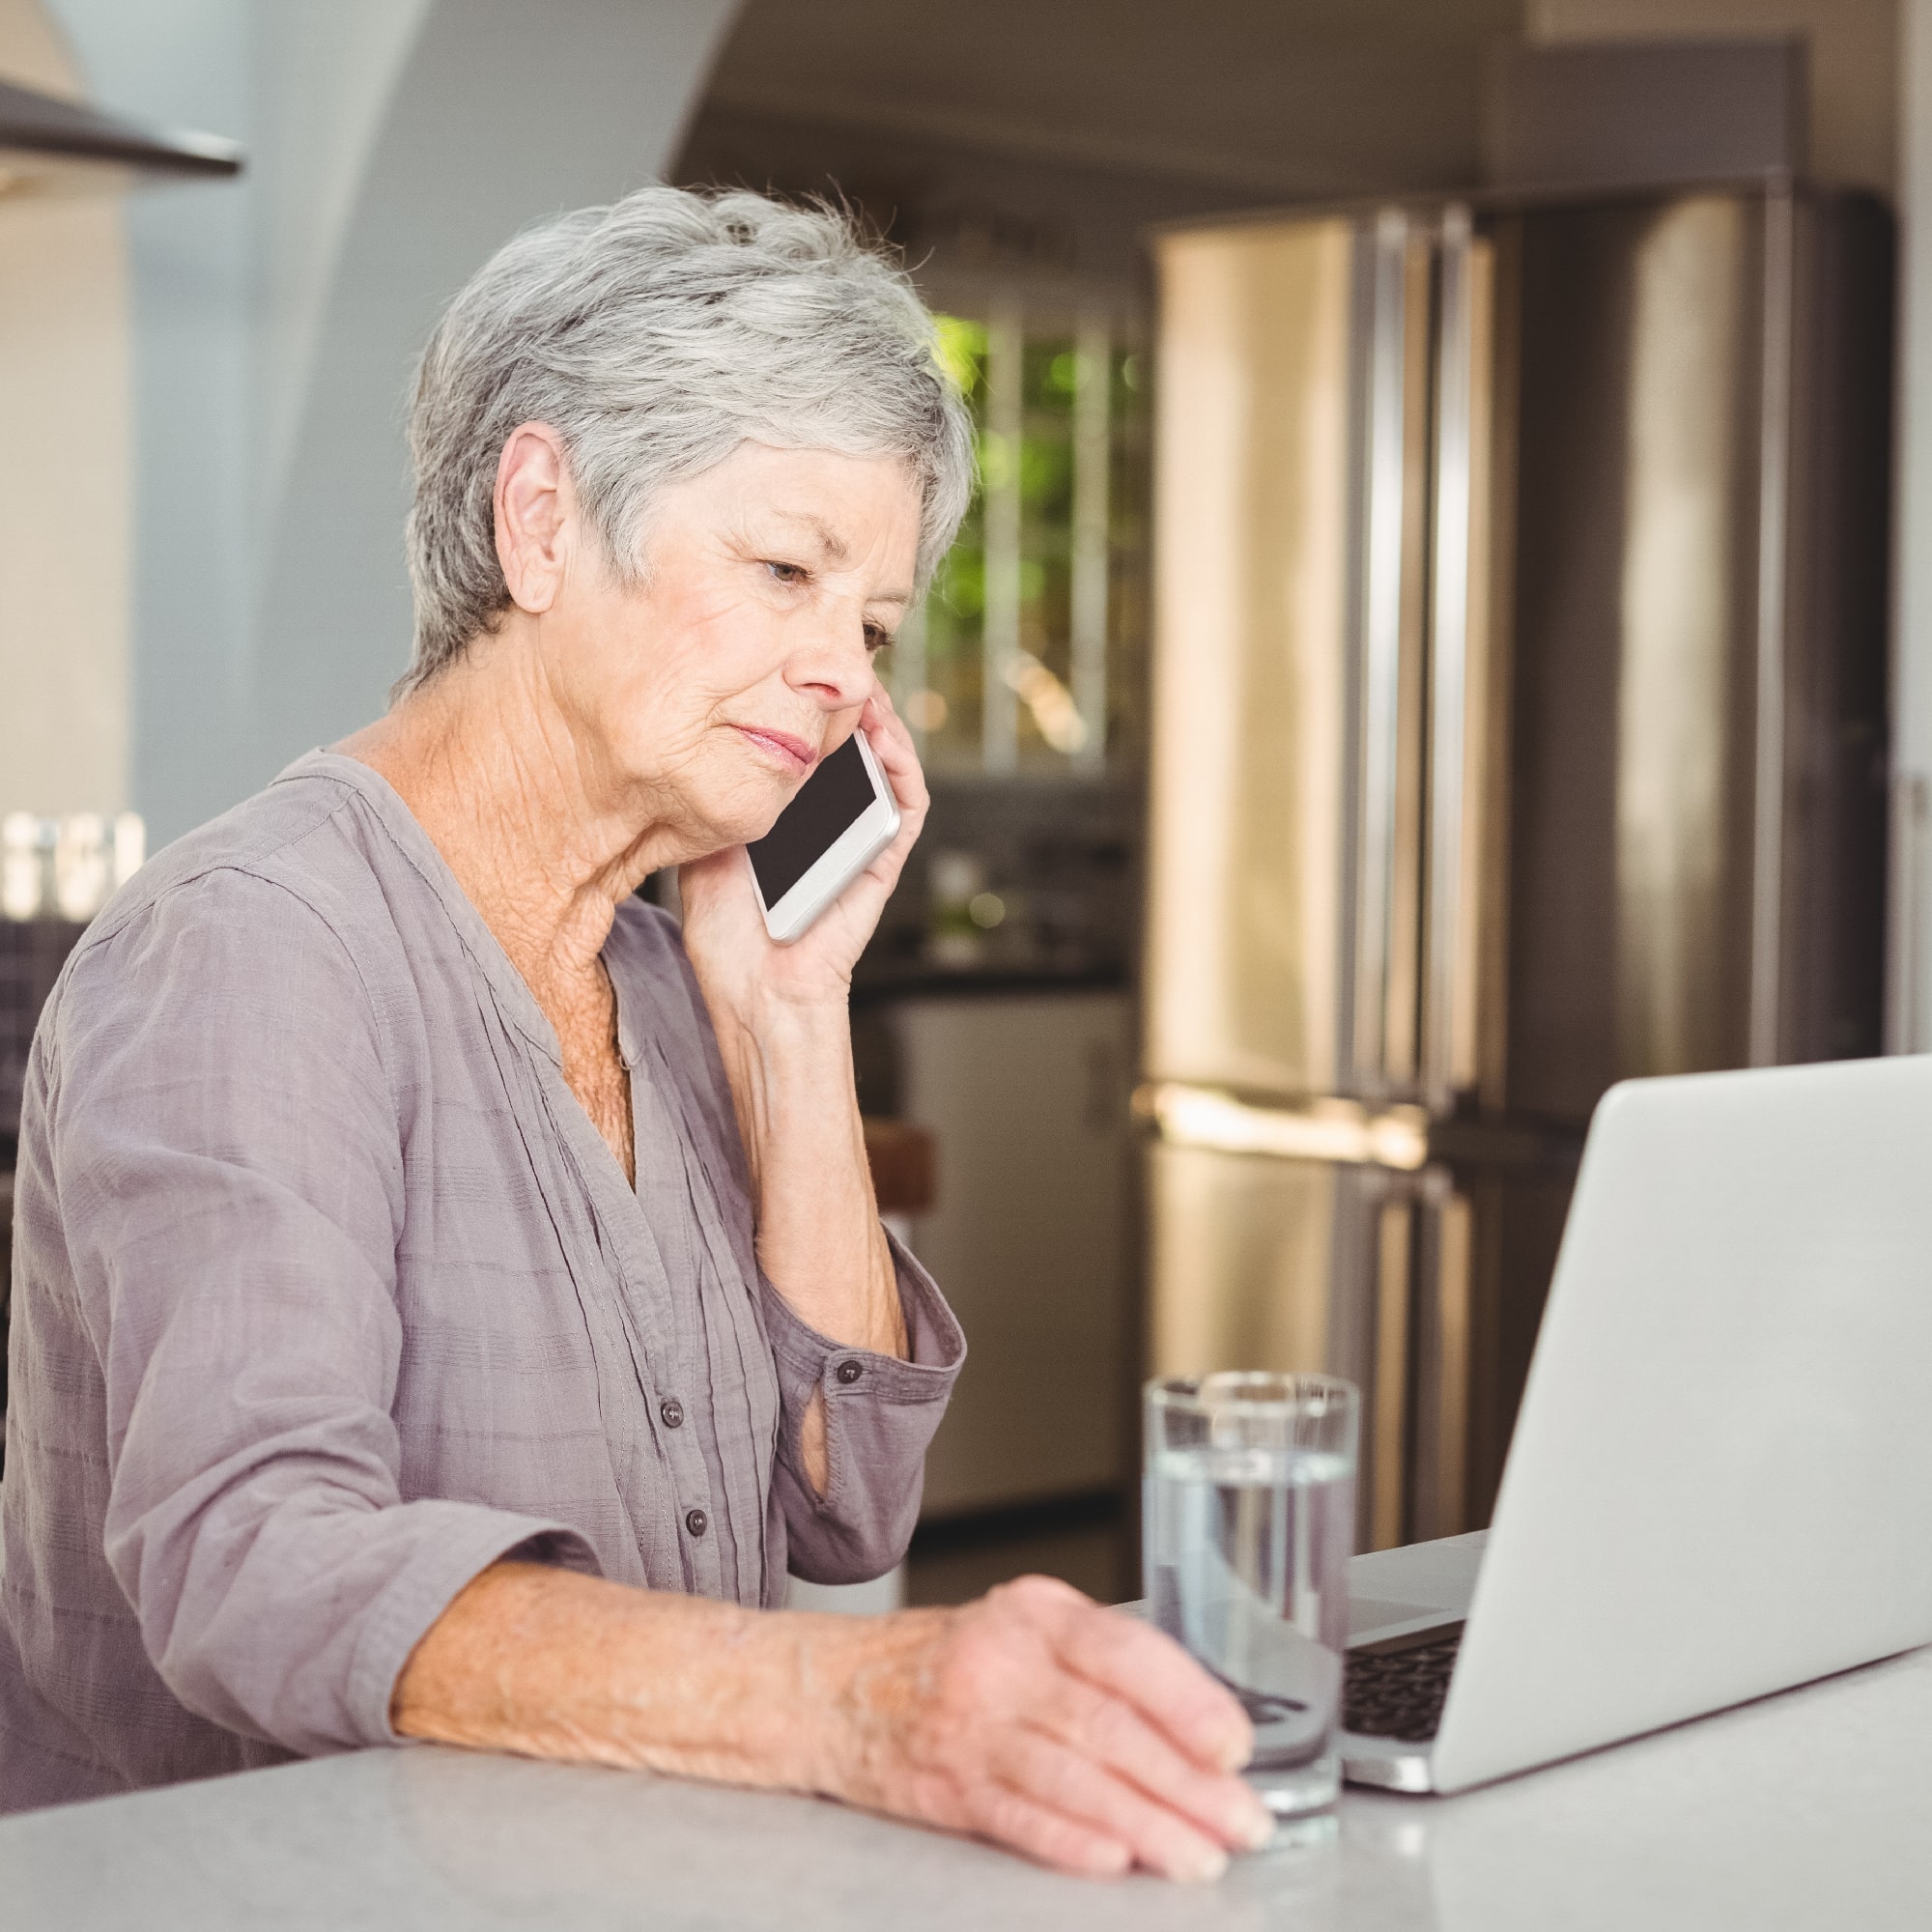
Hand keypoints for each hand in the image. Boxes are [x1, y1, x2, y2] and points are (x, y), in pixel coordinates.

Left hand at [678, 684, 925, 1020]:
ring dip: (880, 718)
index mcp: (793, 812)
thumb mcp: (704, 842)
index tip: (787, 662)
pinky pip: (909, 803)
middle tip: (826, 656)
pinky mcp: (885, 858)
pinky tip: (882, 733)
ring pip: (887, 761)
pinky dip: (904, 764)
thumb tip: (693, 745)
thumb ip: (712, 797)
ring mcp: (863, 836)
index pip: (810, 742)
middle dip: (844, 696)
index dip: (805, 700)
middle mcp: (833, 817)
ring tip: (859, 683)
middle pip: (851, 742)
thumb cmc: (728, 934)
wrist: (756, 990)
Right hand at [817, 1576, 1273, 1880]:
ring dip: (1146, 1824)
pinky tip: (1114, 1860)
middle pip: (1108, 1727)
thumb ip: (1101, 1660)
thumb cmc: (956, 1657)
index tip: (1235, 1746)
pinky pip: (1018, 1817)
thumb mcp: (1027, 1626)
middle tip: (1242, 1821)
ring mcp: (971, 1727)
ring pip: (1073, 1779)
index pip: (1125, 1652)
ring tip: (1197, 1857)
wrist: (839, 1687)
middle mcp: (1003, 1663)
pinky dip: (1070, 1841)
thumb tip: (1201, 1722)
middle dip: (1187, 1783)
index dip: (1188, 1701)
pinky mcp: (946, 1787)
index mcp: (1037, 1613)